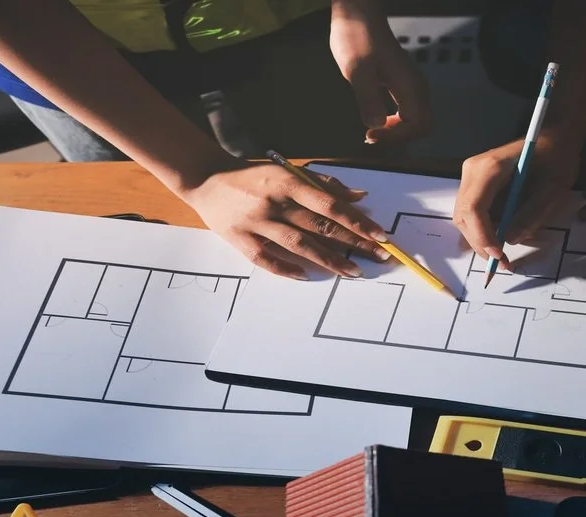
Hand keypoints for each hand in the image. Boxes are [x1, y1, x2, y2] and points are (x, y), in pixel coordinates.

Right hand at [181, 161, 390, 279]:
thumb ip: (324, 183)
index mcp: (288, 183)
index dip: (358, 221)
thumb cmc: (253, 176)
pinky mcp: (239, 239)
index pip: (330, 205)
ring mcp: (256, 223)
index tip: (380, 235)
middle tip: (378, 256)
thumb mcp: (288, 171)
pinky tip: (307, 276)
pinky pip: (266, 259)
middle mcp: (275, 203)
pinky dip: (287, 269)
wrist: (206, 178)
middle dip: (353, 243)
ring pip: (299, 245)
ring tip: (353, 272)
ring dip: (329, 260)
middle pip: (320, 227)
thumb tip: (360, 196)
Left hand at [330, 4, 430, 143]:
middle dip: (399, 137)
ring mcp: (411, 85)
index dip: (395, 136)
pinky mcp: (402, 84)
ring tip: (373, 132)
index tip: (370, 133)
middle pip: (422, 127)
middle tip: (372, 136)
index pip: (417, 126)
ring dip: (397, 131)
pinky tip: (377, 120)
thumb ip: (367, 98)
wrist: (358, 16)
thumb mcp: (358, 69)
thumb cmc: (358, 36)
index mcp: (410, 85)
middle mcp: (416, 87)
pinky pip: (408, 111)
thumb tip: (376, 124)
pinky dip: (395, 122)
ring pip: (416, 120)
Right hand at [453, 133, 581, 267]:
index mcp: (490, 167)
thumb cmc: (557, 157)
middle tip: (502, 264)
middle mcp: (473, 169)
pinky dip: (482, 230)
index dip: (483, 236)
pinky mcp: (476, 182)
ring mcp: (471, 175)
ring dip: (480, 239)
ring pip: (464, 216)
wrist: (554, 135)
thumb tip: (511, 240)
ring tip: (502, 256)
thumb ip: (531, 215)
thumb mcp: (552, 189)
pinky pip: (472, 211)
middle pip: (464, 215)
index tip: (499, 256)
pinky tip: (499, 241)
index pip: (474, 208)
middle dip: (480, 243)